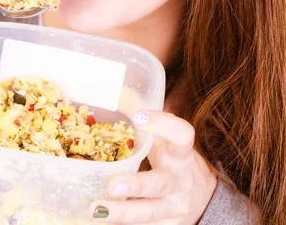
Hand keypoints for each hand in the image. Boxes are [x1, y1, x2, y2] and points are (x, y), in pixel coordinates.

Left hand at [88, 111, 217, 223]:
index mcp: (181, 154)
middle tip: (113, 183)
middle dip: (137, 185)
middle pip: (160, 184)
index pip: (181, 135)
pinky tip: (100, 220)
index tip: (138, 116)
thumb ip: (144, 118)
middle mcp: (180, 182)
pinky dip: (123, 224)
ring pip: (149, 213)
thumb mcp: (165, 141)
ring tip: (96, 209)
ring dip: (122, 213)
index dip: (163, 124)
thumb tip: (116, 89)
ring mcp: (173, 208)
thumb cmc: (173, 162)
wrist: (202, 200)